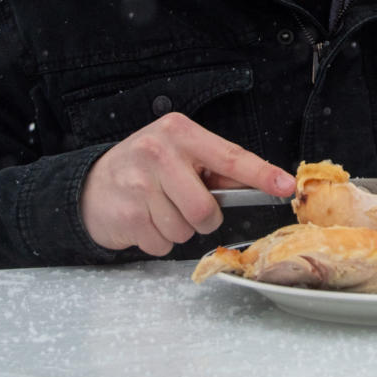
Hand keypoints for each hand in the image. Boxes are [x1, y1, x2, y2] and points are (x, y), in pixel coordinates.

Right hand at [80, 112, 295, 255]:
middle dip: (203, 218)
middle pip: (206, 208)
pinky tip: (144, 221)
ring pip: (185, 230)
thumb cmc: (144, 169)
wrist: (91, 186)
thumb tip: (263, 182)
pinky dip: (158, 240)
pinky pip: (162, 244)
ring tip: (159, 210)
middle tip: (185, 206)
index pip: (230, 156)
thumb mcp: (179, 153)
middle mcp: (158, 151)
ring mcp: (139, 183)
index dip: (262, 174)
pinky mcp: (127, 214)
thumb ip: (217, 167)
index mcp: (180, 132)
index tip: (286, 186)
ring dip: (178, 229)